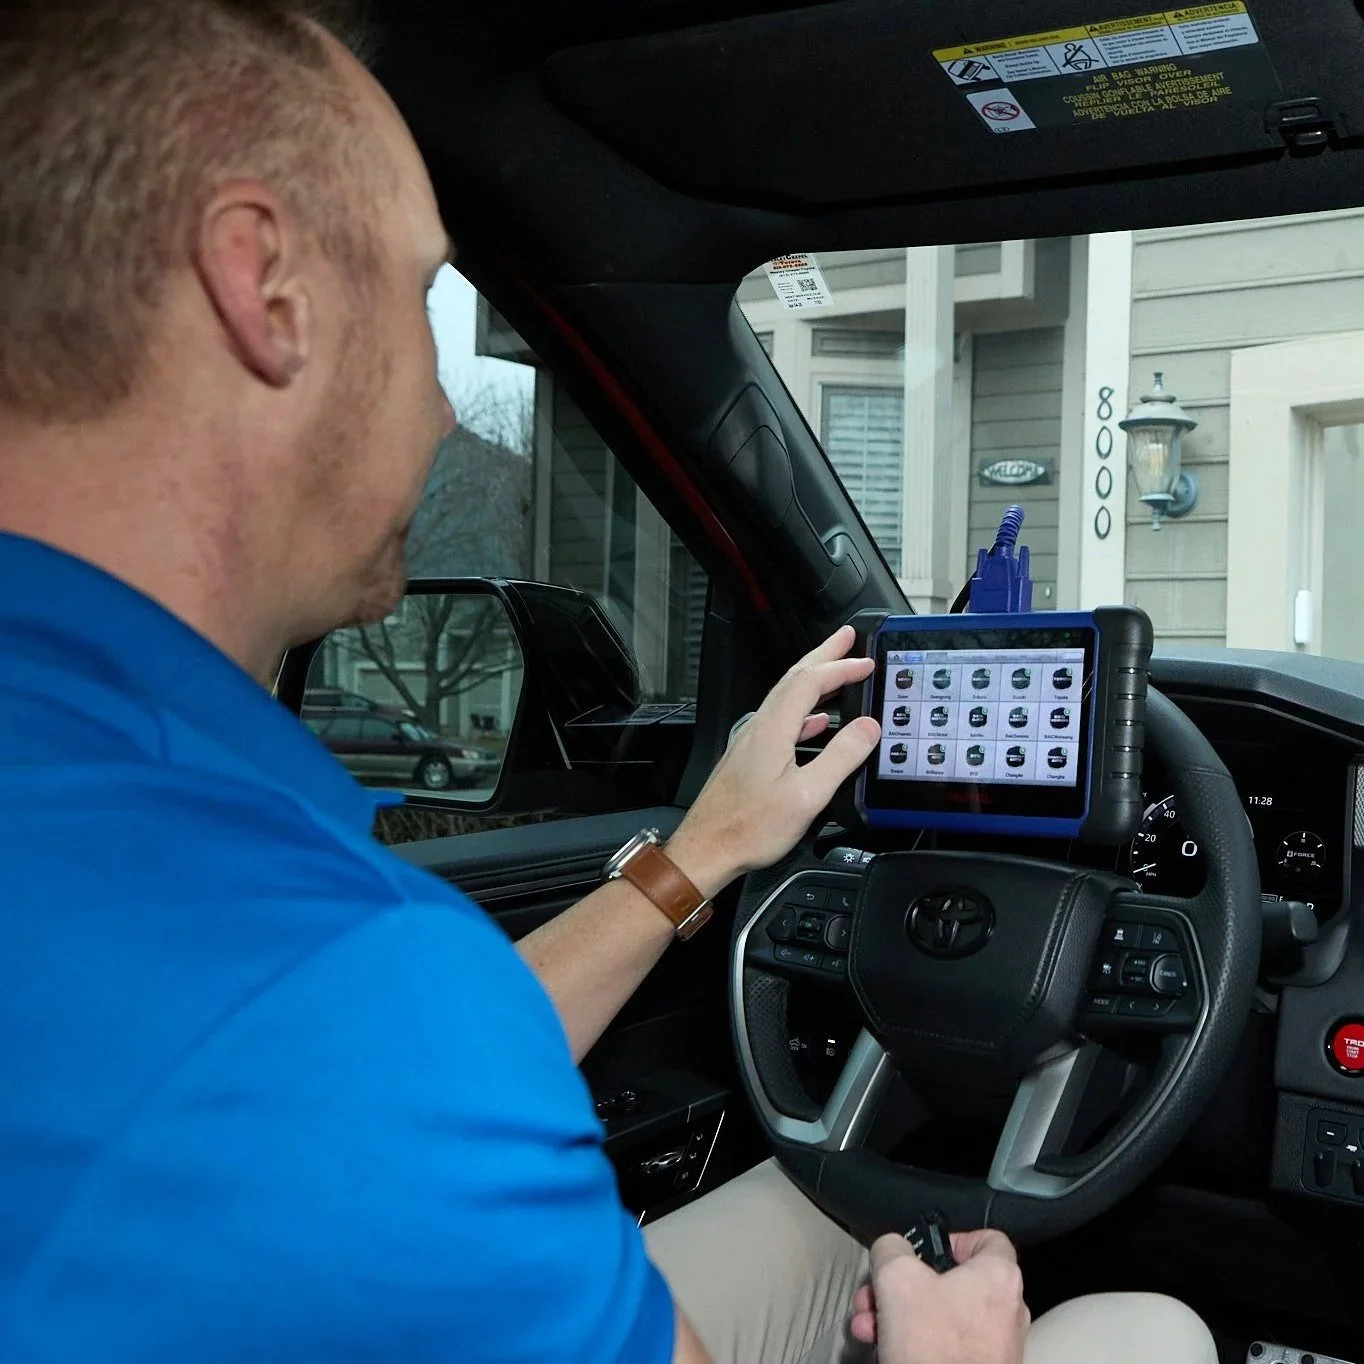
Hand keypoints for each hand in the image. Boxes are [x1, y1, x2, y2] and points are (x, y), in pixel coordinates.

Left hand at [666, 625, 879, 896]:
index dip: (839, 666)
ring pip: (787, 698)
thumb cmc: (749, 828)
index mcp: (773, 728)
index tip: (866, 662)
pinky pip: (783, 719)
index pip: (809, 681)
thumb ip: (840, 757)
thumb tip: (868, 727)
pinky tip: (818, 722)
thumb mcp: (807, 796)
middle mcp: (760, 727)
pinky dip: (805, 710)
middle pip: (794, 679)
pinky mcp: (751, 757)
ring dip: (815, 680)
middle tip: (847, 637)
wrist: (707, 849)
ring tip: (838, 671)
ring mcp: (753, 741)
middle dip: (823, 655)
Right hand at [850, 1230, 1028, 1363]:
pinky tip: (886, 1348)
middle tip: (878, 1294)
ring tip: (871, 1325)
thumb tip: (891, 1248)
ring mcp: (996, 1347)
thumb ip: (892, 1247)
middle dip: (904, 1286)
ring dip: (901, 1314)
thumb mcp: (897, 1278)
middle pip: (951, 1281)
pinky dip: (917, 1343)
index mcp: (998, 1276)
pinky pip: (946, 1346)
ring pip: (941, 1314)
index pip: (987, 1237)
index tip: (922, 1251)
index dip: (951, 1238)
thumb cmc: (935, 1349)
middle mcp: (1005, 1310)